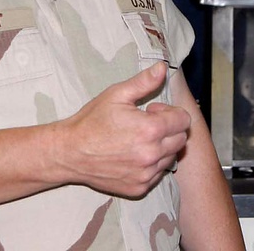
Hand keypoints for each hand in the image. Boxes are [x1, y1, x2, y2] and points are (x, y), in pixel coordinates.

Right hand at [54, 62, 190, 197]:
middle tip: (147, 124)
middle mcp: (151, 154)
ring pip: (171, 157)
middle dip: (170, 129)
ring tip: (140, 140)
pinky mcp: (139, 187)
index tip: (152, 111)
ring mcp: (146, 174)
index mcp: (150, 129)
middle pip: (181, 139)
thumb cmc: (92, 120)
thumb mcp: (117, 94)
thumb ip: (144, 82)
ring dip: (163, 147)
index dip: (170, 112)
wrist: (69, 152)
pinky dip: (152, 164)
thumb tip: (163, 67)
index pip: (184, 120)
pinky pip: (158, 174)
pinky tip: (134, 155)